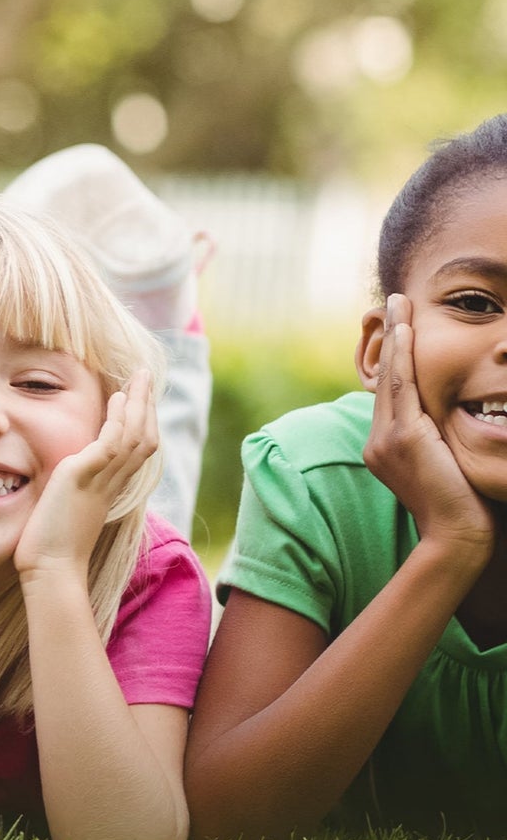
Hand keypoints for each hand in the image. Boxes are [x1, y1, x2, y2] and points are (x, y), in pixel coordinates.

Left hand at [14, 370, 157, 579]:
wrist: (51, 571)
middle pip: (144, 438)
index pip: (135, 451)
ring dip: (139, 404)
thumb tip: (63, 483)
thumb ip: (72, 493)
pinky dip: (118, 419)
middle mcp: (111, 483)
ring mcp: (100, 480)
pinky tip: (118, 398)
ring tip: (138, 377)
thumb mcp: (66, 512)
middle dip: (147, 406)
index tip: (136, 399)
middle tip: (146, 378)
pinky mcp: (82, 478)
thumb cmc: (51, 550)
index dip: (140, 423)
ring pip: (134, 436)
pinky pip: (111, 443)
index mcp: (108, 490)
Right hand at [364, 294, 493, 560]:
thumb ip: (437, 443)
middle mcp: (377, 441)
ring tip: (398, 305)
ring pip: (390, 377)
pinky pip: (401, 387)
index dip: (393, 358)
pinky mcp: (402, 438)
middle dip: (389, 338)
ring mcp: (385, 439)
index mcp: (384, 449)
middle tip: (393, 302)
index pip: (389, 394)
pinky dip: (402, 356)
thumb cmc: (462, 509)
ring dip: (394, 336)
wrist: (459, 538)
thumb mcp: (443, 468)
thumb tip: (450, 423)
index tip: (399, 329)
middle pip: (383, 378)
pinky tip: (406, 331)